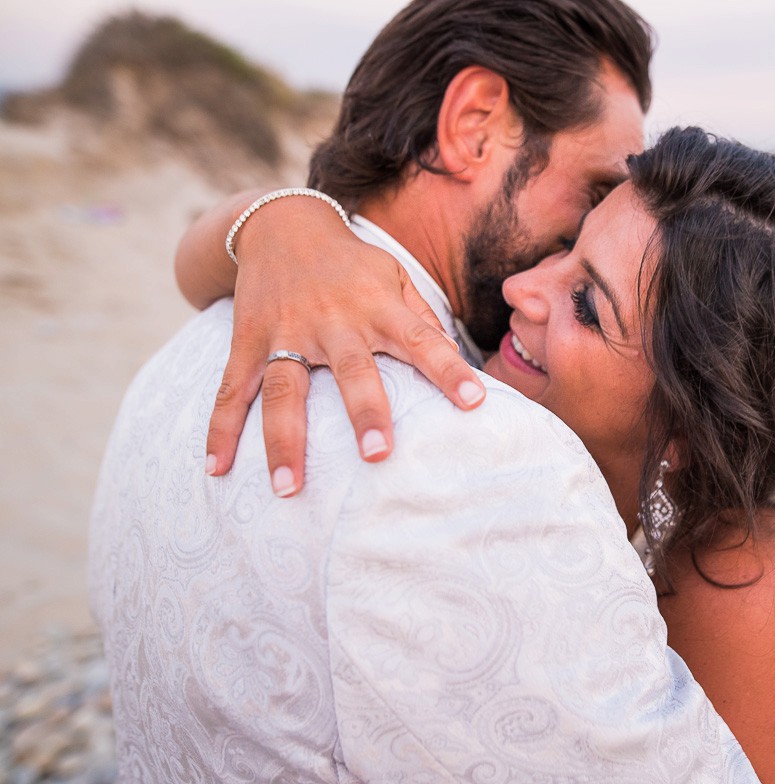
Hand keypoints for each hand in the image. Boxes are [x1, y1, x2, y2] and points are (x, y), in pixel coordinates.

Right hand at [203, 198, 486, 495]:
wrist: (283, 224)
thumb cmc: (352, 264)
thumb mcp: (395, 276)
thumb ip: (422, 319)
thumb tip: (457, 359)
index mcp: (379, 307)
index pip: (421, 339)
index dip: (449, 370)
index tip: (475, 401)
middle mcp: (334, 321)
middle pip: (351, 371)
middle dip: (364, 412)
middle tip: (378, 455)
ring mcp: (286, 331)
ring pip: (285, 390)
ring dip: (285, 439)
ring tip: (289, 487)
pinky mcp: (248, 339)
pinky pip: (232, 389)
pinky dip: (221, 429)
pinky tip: (217, 468)